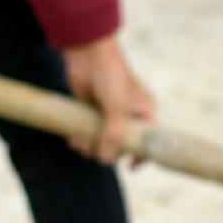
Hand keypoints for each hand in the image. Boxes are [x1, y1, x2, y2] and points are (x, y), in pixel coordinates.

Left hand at [63, 36, 155, 163]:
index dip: (141, 156)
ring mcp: (107, 117)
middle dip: (107, 151)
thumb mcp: (117, 107)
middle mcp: (127, 117)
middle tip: (98, 146)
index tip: (131, 167)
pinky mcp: (89, 114)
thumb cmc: (111, 76)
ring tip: (83, 142)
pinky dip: (79, 140)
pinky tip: (74, 138)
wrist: (87, 55)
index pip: (147, 141)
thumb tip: (107, 160)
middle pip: (120, 147)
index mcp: (144, 113)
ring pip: (100, 145)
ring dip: (90, 147)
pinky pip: (86, 136)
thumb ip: (114, 135)